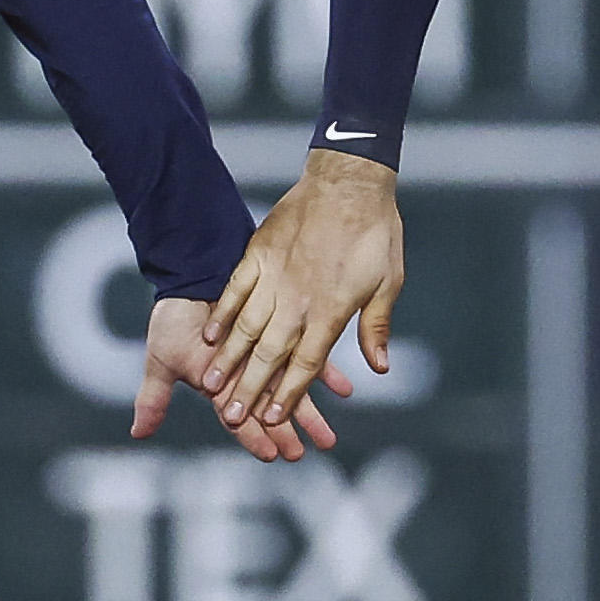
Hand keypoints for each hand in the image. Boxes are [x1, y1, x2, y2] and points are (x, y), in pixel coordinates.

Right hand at [133, 294, 334, 459]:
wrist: (192, 275)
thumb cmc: (175, 317)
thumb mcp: (161, 360)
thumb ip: (153, 398)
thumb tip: (137, 434)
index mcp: (221, 385)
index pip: (239, 418)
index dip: (256, 436)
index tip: (274, 455)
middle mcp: (246, 375)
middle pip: (270, 408)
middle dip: (289, 430)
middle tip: (310, 450)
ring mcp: (266, 355)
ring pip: (291, 388)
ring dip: (310, 410)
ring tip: (328, 435)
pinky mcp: (282, 331)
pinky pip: (308, 352)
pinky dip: (325, 372)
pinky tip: (345, 389)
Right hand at [206, 150, 402, 441]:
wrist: (349, 181)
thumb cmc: (375, 232)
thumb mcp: (388, 282)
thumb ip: (376, 327)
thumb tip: (379, 367)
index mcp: (331, 310)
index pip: (306, 362)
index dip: (289, 393)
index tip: (272, 418)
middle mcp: (298, 299)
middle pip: (270, 353)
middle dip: (251, 388)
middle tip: (233, 416)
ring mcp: (274, 277)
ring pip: (247, 327)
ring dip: (229, 359)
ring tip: (211, 385)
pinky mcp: (258, 255)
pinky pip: (235, 291)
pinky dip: (223, 315)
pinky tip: (211, 336)